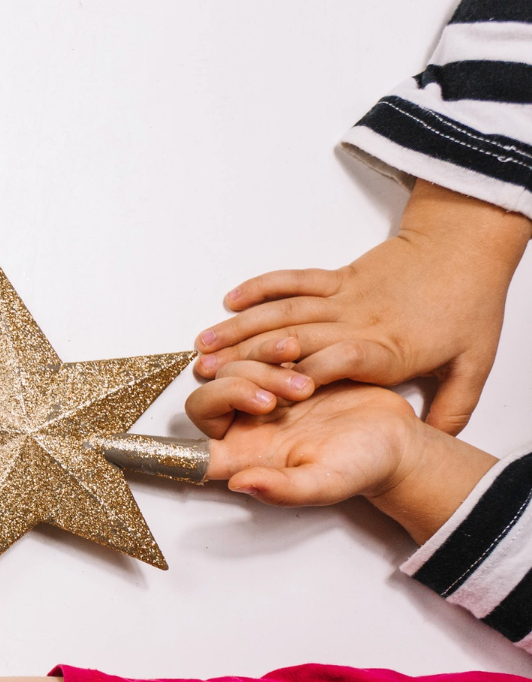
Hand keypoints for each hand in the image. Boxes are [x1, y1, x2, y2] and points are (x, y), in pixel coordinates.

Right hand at [193, 181, 530, 434]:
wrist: (468, 245)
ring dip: (241, 327)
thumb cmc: (469, 304)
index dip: (304, 374)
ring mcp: (344, 295)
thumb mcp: (476, 360)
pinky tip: (231, 299)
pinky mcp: (338, 277)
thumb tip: (439, 436)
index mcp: (388, 346)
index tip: (270, 395)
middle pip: (296, 337)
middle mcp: (358, 320)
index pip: (341, 360)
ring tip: (205, 344)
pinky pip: (293, 280)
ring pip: (285, 311)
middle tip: (210, 374)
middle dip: (248, 356)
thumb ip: (456, 404)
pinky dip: (260, 286)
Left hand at [202, 379, 496, 543]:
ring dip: (260, 365)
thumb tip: (238, 484)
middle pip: (206, 397)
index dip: (185, 438)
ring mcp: (260, 398)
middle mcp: (243, 428)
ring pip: (230, 369)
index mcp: (243, 458)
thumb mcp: (324, 483)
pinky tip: (297, 351)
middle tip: (287, 395)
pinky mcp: (279, 372)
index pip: (191, 451)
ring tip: (306, 379)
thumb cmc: (361, 468)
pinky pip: (255, 350)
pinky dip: (270, 347)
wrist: (395, 439)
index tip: (238, 415)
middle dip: (238, 387)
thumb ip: (281, 489)